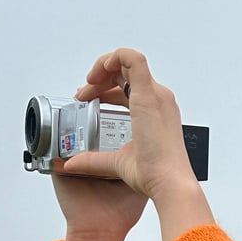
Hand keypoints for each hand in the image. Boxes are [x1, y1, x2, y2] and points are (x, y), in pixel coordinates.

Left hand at [62, 48, 199, 202]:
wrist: (169, 183)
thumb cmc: (154, 175)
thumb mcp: (117, 161)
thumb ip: (94, 160)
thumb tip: (72, 163)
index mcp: (155, 112)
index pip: (130, 87)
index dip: (105, 89)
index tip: (88, 99)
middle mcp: (159, 99)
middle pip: (127, 73)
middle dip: (101, 78)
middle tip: (83, 94)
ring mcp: (156, 95)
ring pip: (127, 62)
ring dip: (103, 67)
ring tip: (88, 83)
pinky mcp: (148, 96)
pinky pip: (132, 59)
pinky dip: (113, 57)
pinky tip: (97, 73)